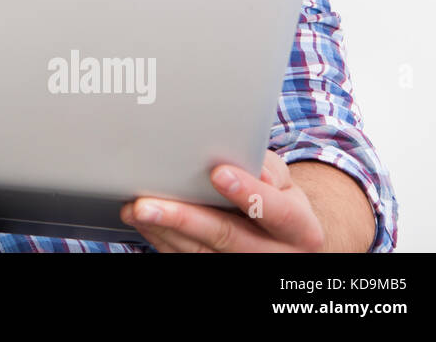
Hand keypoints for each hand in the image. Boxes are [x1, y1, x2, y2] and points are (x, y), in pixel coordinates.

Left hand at [120, 150, 325, 251]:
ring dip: (163, 231)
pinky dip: (163, 240)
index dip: (249, 193)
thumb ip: (266, 170)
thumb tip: (249, 165)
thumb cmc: (276, 197)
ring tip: (134, 209)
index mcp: (301, 228)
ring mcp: (246, 267)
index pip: (277, 212)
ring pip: (202, 253)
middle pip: (228, 238)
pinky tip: (144, 223)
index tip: (219, 173)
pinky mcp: (223, 270)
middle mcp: (277, 254)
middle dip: (184, 219)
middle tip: (147, 204)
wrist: (286, 239)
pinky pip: (188, 259)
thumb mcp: (283, 181)